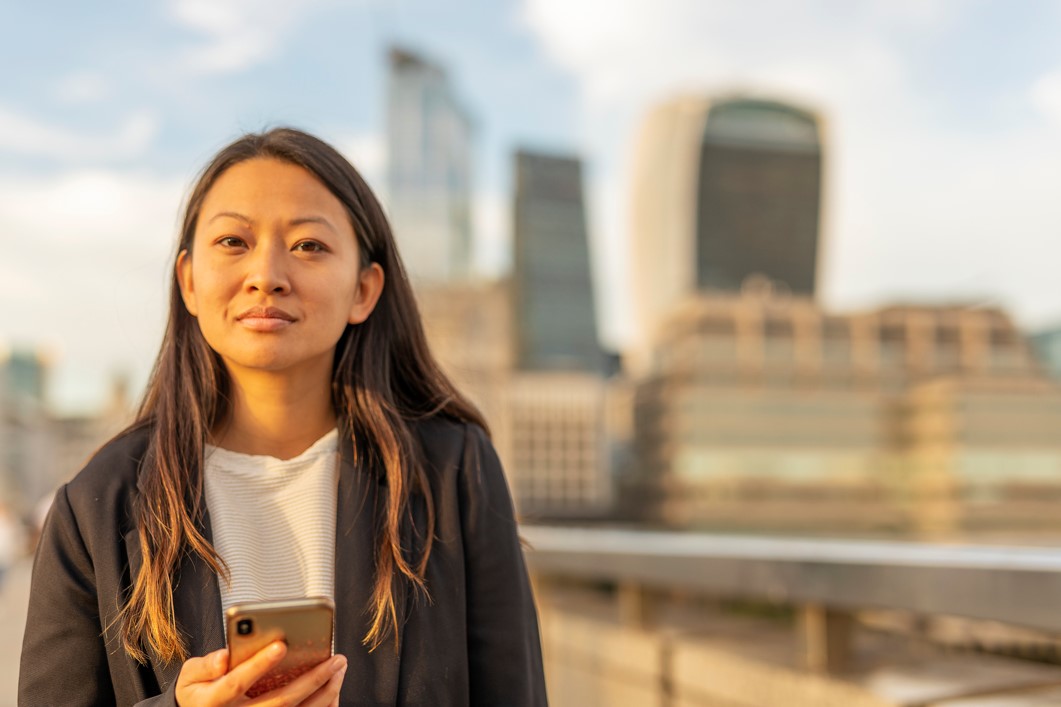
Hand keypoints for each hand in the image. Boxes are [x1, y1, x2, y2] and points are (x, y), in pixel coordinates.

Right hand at [175, 641, 346, 705]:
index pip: (237, 682)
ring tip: (340, 668)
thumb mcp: (190, 676)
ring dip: (325, 692)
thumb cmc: (200, 691)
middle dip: (312, 679)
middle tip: (336, 658)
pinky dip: (323, 706)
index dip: (259, 664)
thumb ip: (205, 665)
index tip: (281, 645)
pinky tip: (335, 687)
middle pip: (280, 702)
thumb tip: (224, 657)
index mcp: (214, 701)